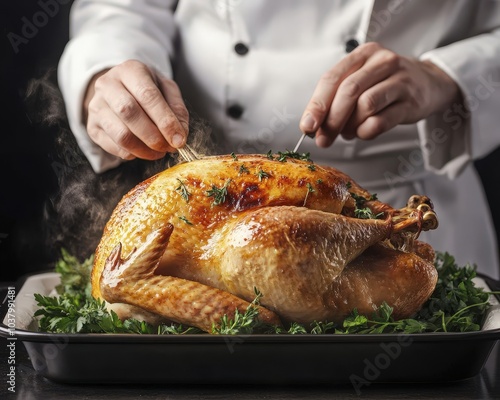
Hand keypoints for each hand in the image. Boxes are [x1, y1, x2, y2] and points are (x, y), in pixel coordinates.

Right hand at [83, 60, 188, 159]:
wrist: (120, 90)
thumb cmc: (147, 90)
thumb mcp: (167, 90)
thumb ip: (177, 110)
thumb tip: (180, 135)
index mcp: (131, 70)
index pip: (147, 95)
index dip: (165, 121)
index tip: (179, 139)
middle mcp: (108, 84)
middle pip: (130, 113)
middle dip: (154, 136)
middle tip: (168, 147)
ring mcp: (96, 106)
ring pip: (120, 134)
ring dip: (144, 149)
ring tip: (158, 152)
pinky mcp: (92, 127)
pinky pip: (113, 146)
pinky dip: (132, 154)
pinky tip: (143, 151)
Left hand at [300, 42, 460, 146]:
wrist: (429, 83)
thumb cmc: (385, 84)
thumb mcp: (360, 81)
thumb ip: (335, 99)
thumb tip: (312, 126)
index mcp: (362, 54)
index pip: (332, 78)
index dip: (317, 105)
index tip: (307, 126)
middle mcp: (382, 62)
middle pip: (349, 91)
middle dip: (332, 120)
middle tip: (324, 139)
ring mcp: (400, 80)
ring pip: (366, 105)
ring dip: (350, 126)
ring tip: (348, 132)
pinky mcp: (411, 102)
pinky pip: (382, 121)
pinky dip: (366, 132)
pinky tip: (363, 132)